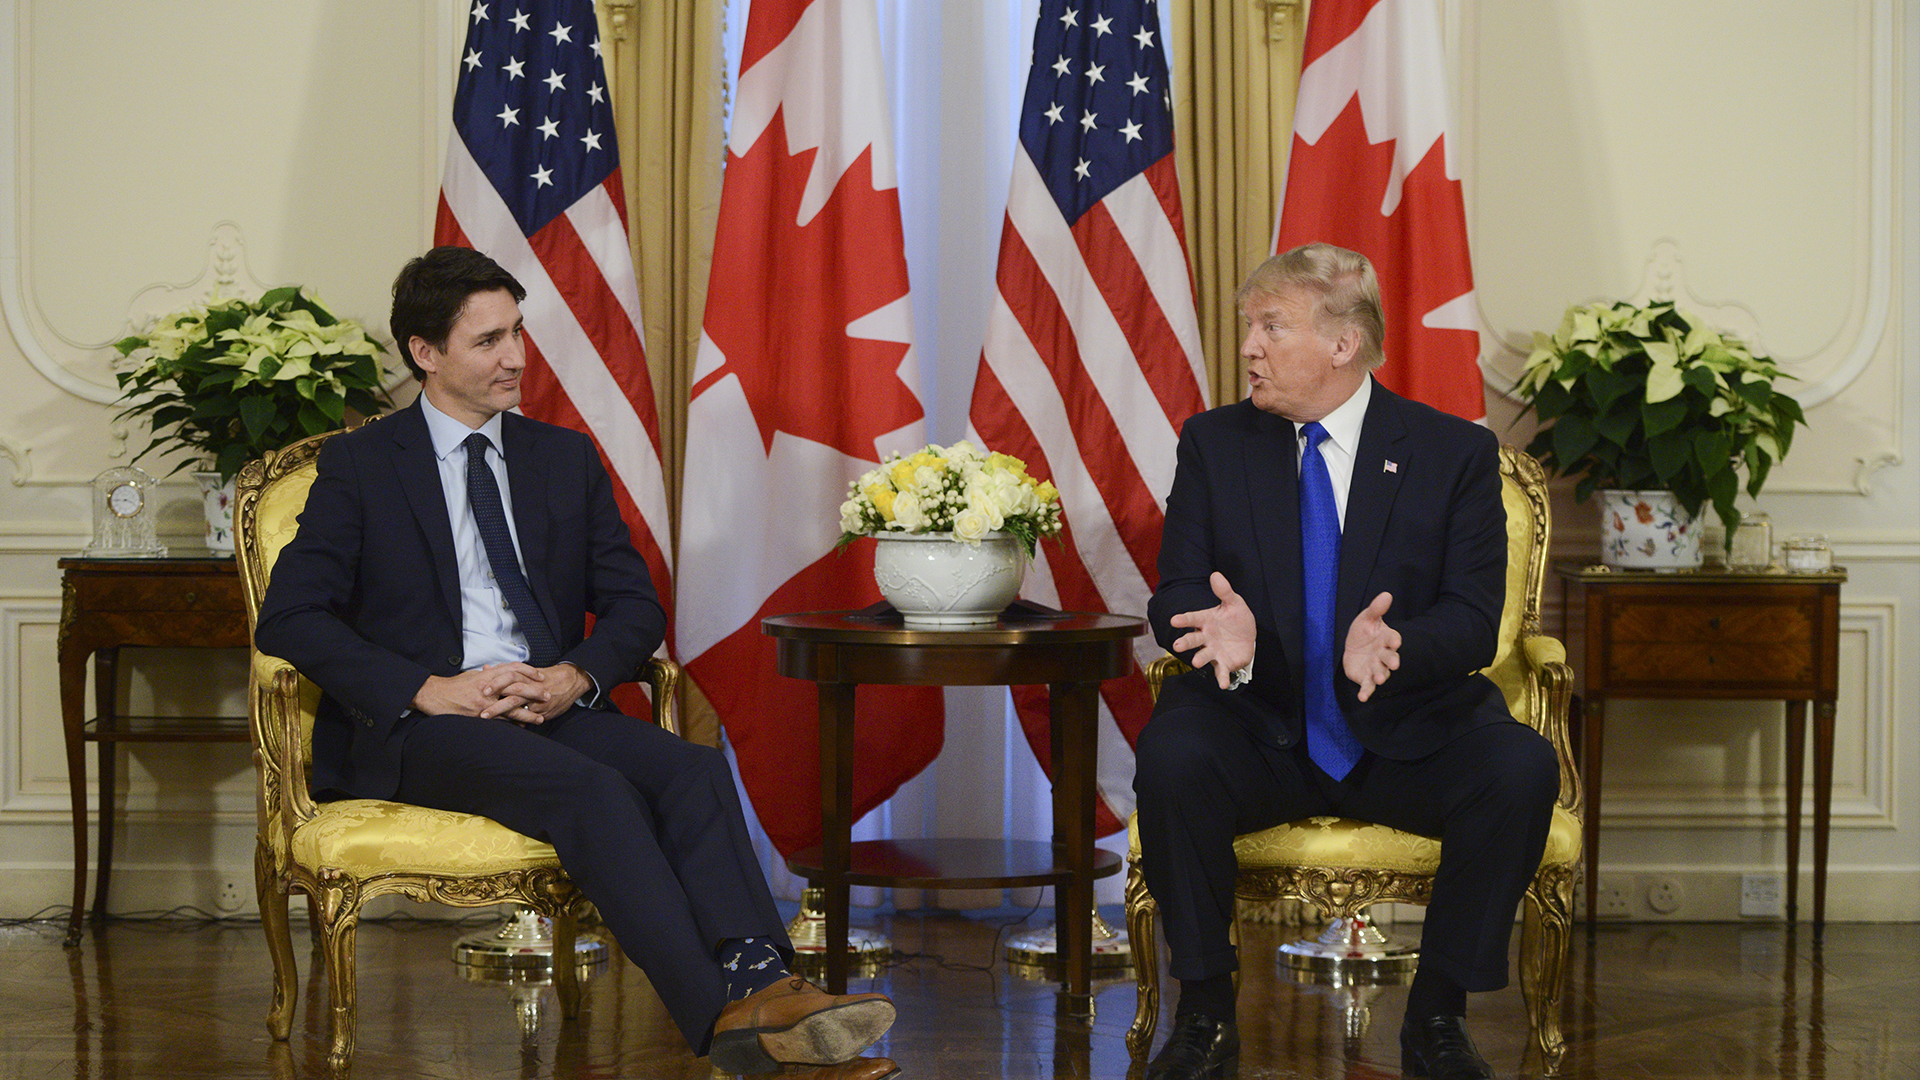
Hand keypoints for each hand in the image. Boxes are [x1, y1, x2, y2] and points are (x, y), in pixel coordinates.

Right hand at [413, 664, 543, 721]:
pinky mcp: (479, 716)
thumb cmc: (454, 685)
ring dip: (527, 714)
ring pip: (511, 708)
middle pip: (517, 688)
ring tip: (540, 718)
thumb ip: (489, 674)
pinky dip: (511, 724)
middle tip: (548, 696)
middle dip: (534, 693)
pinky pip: (500, 721)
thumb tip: (502, 673)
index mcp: (487, 674)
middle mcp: (488, 687)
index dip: (529, 671)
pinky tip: (521, 728)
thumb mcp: (473, 675)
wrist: (434, 695)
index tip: (540, 676)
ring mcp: (484, 703)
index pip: (513, 669)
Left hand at [481, 662, 592, 722]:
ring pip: (516, 704)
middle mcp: (530, 686)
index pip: (508, 675)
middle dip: (494, 696)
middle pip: (510, 689)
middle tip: (480, 704)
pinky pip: (527, 717)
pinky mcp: (542, 711)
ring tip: (485, 716)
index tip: (480, 688)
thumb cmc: (546, 677)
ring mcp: (536, 699)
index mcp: (525, 675)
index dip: (494, 681)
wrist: (570, 681)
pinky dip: (515, 721)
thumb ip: (504, 672)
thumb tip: (486, 668)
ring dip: (499, 710)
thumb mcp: (526, 671)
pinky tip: (504, 725)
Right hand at [1168, 572, 1256, 688]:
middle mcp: (1206, 637)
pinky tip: (1222, 685)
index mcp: (1206, 620)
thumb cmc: (1236, 619)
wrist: (1247, 637)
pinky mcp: (1223, 663)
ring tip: (1197, 662)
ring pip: (1204, 655)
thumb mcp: (1234, 603)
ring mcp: (1213, 651)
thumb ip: (1225, 591)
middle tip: (1177, 646)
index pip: (1192, 619)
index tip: (1174, 620)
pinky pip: (1221, 671)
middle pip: (1193, 639)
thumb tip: (1216, 575)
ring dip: (1200, 659)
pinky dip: (1221, 678)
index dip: (1183, 620)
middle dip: (1185, 643)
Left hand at [1343, 591, 1399, 701]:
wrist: (1354, 648)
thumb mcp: (1367, 618)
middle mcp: (1384, 655)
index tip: (1395, 641)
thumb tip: (1386, 594)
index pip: (1392, 639)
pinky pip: (1367, 687)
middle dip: (1392, 661)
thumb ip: (1376, 609)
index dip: (1394, 640)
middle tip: (1394, 664)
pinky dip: (1366, 693)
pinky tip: (1362, 698)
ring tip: (1380, 679)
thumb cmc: (1364, 632)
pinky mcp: (1366, 679)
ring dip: (1380, 676)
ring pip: (1380, 673)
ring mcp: (1376, 668)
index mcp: (1386, 639)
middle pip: (1390, 658)